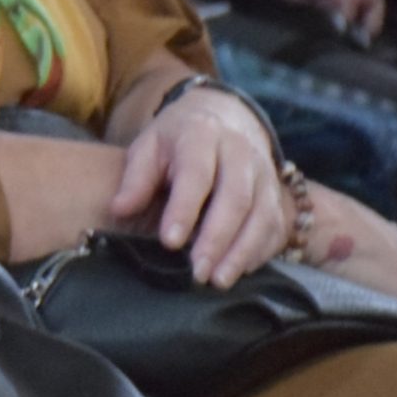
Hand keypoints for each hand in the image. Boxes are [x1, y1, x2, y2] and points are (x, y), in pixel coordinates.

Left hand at [108, 88, 286, 284]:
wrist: (223, 116)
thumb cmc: (176, 140)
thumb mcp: (148, 146)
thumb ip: (135, 178)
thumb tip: (119, 210)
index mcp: (202, 135)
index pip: (195, 175)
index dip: (183, 210)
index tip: (168, 242)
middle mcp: (240, 153)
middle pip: (236, 198)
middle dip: (217, 239)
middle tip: (197, 271)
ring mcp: (265, 173)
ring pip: (262, 215)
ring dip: (242, 252)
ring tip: (218, 280)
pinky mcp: (277, 193)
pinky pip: (276, 225)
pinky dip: (260, 251)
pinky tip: (241, 271)